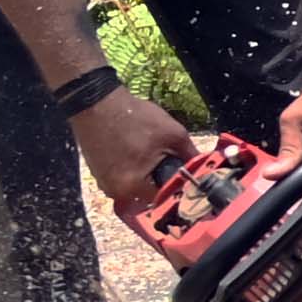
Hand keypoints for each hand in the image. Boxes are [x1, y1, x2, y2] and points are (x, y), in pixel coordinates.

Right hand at [70, 82, 201, 213]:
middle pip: (148, 193)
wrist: (96, 102)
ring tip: (151, 151)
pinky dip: (132, 167)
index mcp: (132, 187)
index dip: (178, 188)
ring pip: (135, 184)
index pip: (163, 199)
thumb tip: (204, 167)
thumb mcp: (173, 134)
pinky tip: (136, 150)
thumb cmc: (134, 118)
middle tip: (169, 159)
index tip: (187, 178)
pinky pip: (122, 176)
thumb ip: (190, 156)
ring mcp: (103, 182)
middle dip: (161, 179)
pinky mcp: (98, 172)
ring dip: (146, 173)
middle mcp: (114, 191)